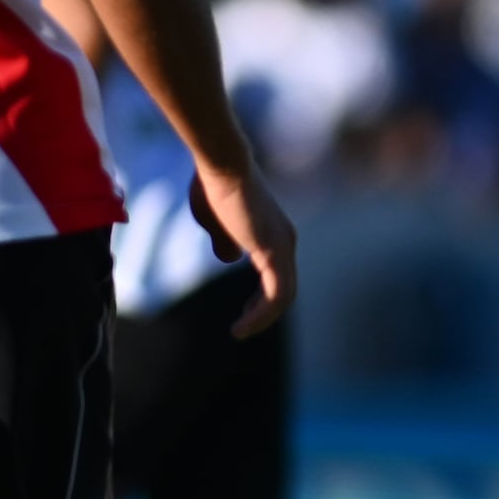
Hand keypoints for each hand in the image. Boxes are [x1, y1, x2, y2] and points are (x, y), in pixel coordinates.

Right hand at [191, 163, 297, 336]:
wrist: (220, 166)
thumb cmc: (212, 186)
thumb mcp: (215, 222)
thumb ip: (225, 240)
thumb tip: (230, 258)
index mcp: (275, 234)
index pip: (278, 275)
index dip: (263, 297)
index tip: (245, 312)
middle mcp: (285, 241)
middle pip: (284, 289)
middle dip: (265, 312)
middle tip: (243, 328)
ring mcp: (283, 247)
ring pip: (282, 296)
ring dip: (262, 319)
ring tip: (240, 332)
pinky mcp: (274, 253)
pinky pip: (275, 295)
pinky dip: (261, 314)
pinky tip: (242, 326)